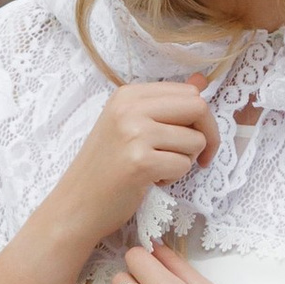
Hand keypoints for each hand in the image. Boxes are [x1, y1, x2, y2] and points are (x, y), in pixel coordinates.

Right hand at [54, 81, 216, 254]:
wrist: (76, 203)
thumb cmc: (106, 166)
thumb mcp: (130, 124)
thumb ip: (166, 103)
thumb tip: (202, 80)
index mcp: (128, 94)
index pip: (188, 92)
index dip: (200, 118)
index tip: (193, 138)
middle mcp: (130, 108)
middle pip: (197, 108)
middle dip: (207, 135)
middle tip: (197, 156)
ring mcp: (134, 133)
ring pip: (195, 141)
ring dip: (185, 160)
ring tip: (157, 168)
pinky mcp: (140, 162)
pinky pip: (183, 165)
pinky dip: (173, 177)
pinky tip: (150, 180)